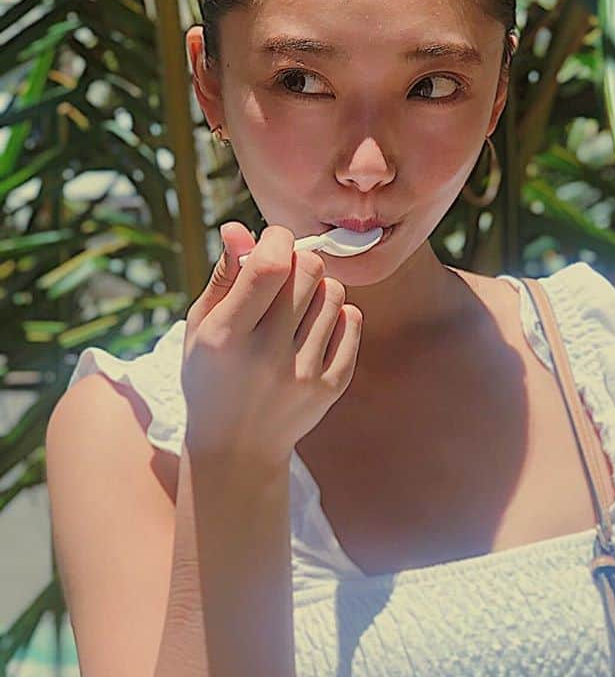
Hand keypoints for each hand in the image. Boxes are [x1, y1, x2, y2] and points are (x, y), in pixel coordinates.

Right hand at [181, 223, 363, 467]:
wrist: (237, 448)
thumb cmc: (212, 376)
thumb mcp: (201, 327)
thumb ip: (225, 276)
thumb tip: (239, 228)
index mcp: (227, 336)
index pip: (270, 265)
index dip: (277, 240)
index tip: (273, 243)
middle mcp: (266, 356)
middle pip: (308, 273)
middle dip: (298, 262)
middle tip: (285, 276)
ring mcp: (303, 374)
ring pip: (334, 295)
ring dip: (319, 289)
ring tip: (298, 307)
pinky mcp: (330, 387)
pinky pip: (351, 324)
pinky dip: (339, 316)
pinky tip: (316, 327)